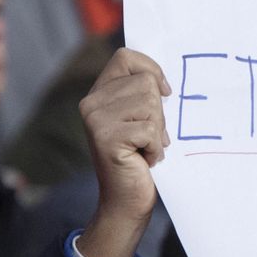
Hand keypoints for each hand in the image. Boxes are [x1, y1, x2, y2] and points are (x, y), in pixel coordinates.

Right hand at [79, 48, 170, 256]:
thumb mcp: (142, 118)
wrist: (127, 200)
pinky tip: (144, 159)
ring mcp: (96, 120)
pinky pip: (150, 129)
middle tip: (149, 136)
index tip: (164, 93)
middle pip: (145, 83)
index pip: (126, 57)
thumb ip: (144, 94)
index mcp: (99, 93)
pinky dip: (155, 148)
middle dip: (159, 112)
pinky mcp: (106, 138)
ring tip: (145, 148)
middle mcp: (91, 103)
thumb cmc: (141, 157)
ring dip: (158, 131)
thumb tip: (162, 79)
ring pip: (150, 105)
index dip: (151, 70)